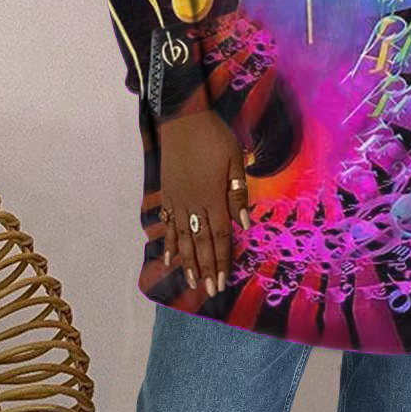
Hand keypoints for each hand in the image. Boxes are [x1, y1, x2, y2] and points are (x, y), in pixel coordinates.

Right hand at [157, 108, 249, 296]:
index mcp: (213, 196)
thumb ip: (238, 192)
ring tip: (192, 283)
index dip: (222, 259)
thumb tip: (244, 223)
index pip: (219, 235)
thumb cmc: (215, 137)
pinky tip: (167, 258)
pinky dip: (167, 242)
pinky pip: (166, 224)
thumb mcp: (235, 159)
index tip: (223, 282)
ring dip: (187, 262)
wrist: (183, 119)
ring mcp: (177, 200)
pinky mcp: (167, 194)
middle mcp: (193, 203)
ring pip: (182, 237)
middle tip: (211, 292)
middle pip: (200, 242)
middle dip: (207, 268)